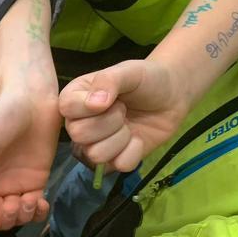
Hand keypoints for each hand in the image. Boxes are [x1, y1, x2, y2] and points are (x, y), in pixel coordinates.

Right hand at [0, 92, 58, 231]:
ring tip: (30, 200)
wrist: (33, 100)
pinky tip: (41, 203)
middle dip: (4, 219)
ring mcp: (15, 187)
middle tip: (15, 205)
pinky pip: (34, 209)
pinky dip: (37, 213)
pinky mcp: (36, 183)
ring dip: (22, 217)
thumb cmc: (1, 116)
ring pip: (15, 218)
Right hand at [58, 59, 190, 171]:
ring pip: (96, 154)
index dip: (90, 106)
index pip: (66, 108)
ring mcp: (94, 145)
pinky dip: (134, 152)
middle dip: (110, 122)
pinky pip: (118, 165)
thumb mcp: (129, 71)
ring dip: (121, 138)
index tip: (111, 98)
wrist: (172, 97)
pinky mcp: (113, 161)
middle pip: (79, 135)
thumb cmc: (146, 79)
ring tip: (130, 124)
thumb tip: (94, 104)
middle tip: (123, 110)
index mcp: (74, 98)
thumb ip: (108, 80)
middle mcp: (78, 123)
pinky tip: (137, 139)